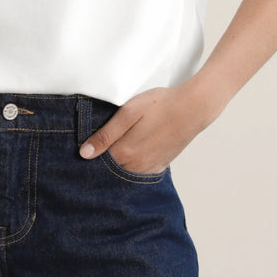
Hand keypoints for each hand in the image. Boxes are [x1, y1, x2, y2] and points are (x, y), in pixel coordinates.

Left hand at [78, 84, 212, 174]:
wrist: (193, 108)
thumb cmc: (160, 105)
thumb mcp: (128, 113)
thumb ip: (106, 135)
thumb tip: (85, 153)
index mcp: (125, 153)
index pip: (98, 162)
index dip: (90, 153)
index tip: (83, 147)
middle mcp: (136, 166)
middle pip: (111, 168)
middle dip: (103, 159)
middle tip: (101, 143)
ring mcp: (149, 168)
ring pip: (125, 171)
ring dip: (118, 163)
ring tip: (118, 144)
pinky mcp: (160, 165)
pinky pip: (140, 171)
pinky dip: (133, 164)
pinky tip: (133, 151)